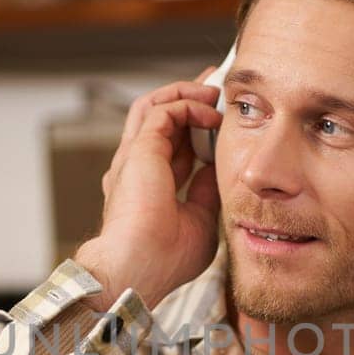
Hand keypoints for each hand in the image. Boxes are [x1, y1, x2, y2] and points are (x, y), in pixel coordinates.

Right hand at [75, 66, 222, 309]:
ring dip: (185, 93)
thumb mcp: (200, 221)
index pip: (172, 144)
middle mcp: (137, 168)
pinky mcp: (140, 149)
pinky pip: (163, 111)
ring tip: (212, 91)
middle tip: (215, 87)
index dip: (194, 127)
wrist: (139, 268)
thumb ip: (205, 192)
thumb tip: (217, 170)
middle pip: (160, 118)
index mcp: (149, 186)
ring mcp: (134, 157)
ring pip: (154, 106)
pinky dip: (187, 105)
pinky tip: (210, 112)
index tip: (218, 117)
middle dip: (188, 98)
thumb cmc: (164, 258)